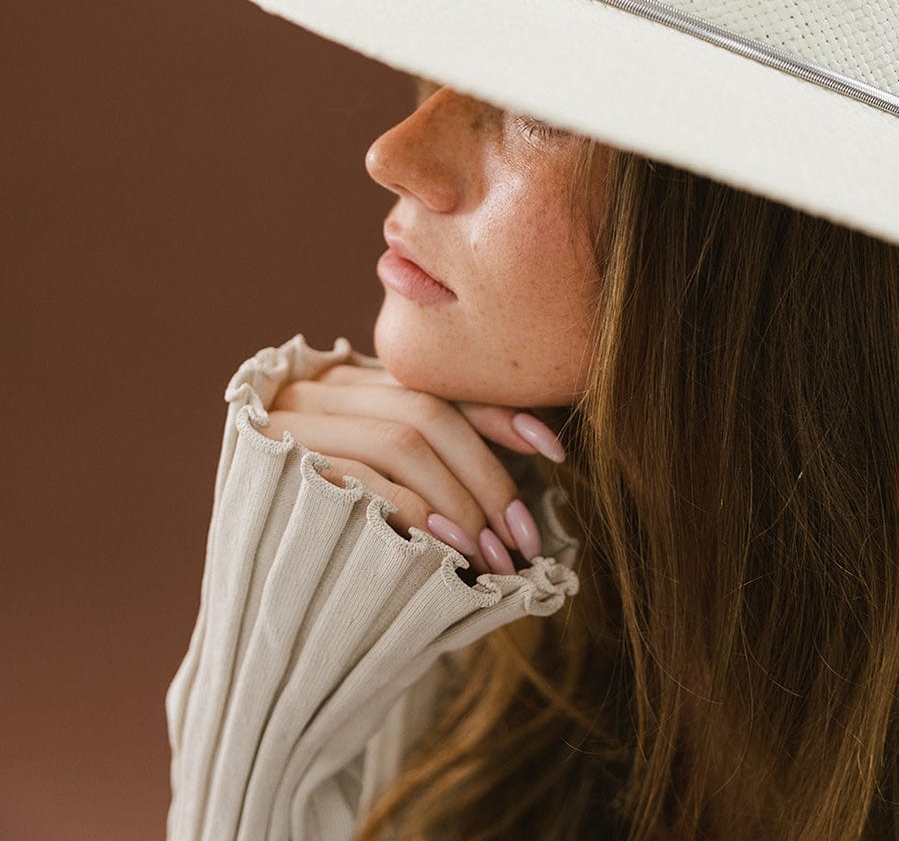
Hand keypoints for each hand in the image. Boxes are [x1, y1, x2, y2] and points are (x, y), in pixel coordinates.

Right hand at [256, 360, 565, 575]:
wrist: (250, 610)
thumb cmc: (338, 545)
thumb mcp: (398, 489)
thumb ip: (448, 456)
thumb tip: (544, 441)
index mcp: (355, 380)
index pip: (439, 386)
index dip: (501, 414)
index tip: (555, 452)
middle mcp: (321, 387)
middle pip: (428, 410)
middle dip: (489, 476)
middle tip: (523, 538)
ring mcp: (293, 419)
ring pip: (403, 436)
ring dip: (461, 498)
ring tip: (494, 554)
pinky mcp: (273, 460)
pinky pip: (361, 474)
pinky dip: (413, 508)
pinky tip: (444, 545)